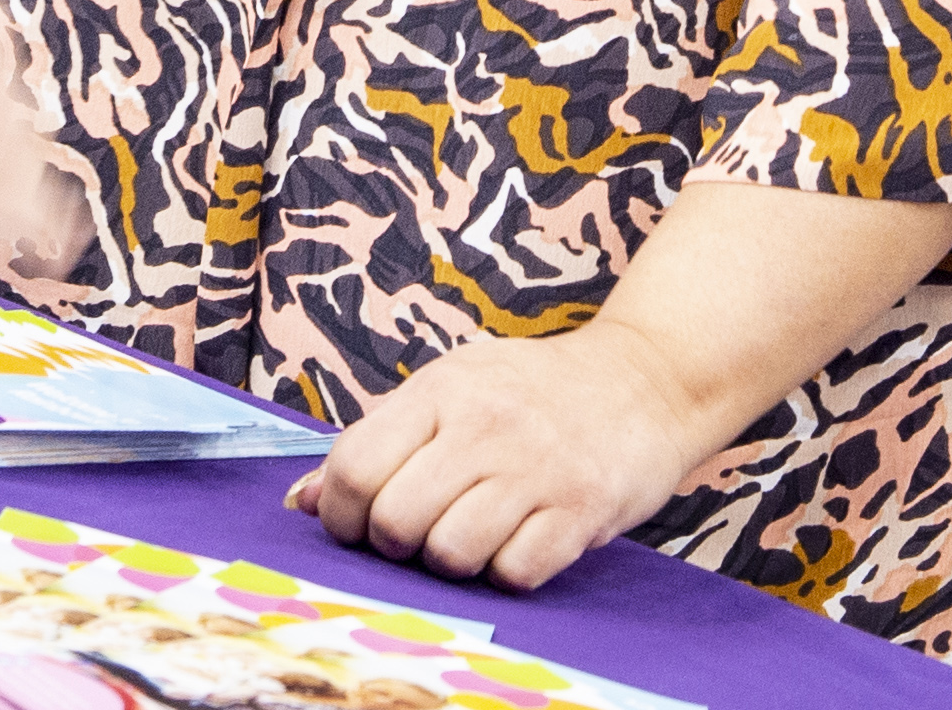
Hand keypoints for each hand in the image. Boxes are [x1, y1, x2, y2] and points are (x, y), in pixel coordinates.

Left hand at [287, 327, 710, 591]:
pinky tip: (519, 543)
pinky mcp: (581, 508)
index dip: (342, 514)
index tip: (359, 525)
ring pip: (450, 554)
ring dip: (452, 562)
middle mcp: (484, 425)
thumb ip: (380, 439)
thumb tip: (302, 501)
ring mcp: (535, 468)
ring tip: (473, 536)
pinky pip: (513, 573)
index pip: (354, 466)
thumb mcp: (453, 388)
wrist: (649, 377)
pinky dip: (507, 573)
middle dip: (397, 545)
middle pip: (395, 521)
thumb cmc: (535, 390)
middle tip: (420, 534)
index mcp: (441, 391)